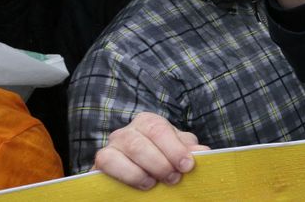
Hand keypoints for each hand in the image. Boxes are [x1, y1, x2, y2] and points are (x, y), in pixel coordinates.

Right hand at [92, 113, 209, 189]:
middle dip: (160, 162)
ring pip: (126, 151)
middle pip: (141, 141)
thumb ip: (188, 150)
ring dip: (144, 171)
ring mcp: (112, 145)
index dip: (174, 148)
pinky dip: (127, 175)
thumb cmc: (161, 159)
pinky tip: (142, 184)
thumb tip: (203, 152)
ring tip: (156, 183)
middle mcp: (128, 130)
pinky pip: (108, 163)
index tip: (187, 166)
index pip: (159, 129)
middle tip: (173, 178)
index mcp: (148, 122)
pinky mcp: (101, 161)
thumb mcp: (177, 152)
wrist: (137, 173)